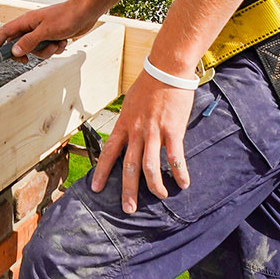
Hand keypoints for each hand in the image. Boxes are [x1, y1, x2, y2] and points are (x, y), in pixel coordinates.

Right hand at [0, 0, 98, 60]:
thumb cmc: (66, 16)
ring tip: (56, 43)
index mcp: (26, 21)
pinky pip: (48, 49)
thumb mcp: (46, 31)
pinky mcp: (52, 36)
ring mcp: (42, 32)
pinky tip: (63, 41)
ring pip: (36, 49)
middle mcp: (32, 26)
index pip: (5, 32)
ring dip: (46, 51)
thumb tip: (14, 51)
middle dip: (27, 53)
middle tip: (27, 60)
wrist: (86, 12)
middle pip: (19, 44)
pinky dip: (55, 48)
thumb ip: (29, 42)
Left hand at [91, 70, 193, 212]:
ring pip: (150, 167)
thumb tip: (129, 135)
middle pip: (129, 166)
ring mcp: (154, 132)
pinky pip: (175, 158)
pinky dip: (179, 173)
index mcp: (124, 124)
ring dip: (154, 186)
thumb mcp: (131, 103)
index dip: (102, 172)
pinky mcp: (173, 131)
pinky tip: (183, 184)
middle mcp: (136, 131)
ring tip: (159, 196)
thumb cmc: (149, 84)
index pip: (109, 152)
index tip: (96, 188)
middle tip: (128, 209)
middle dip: (128, 190)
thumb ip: (130, 122)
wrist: (166, 69)